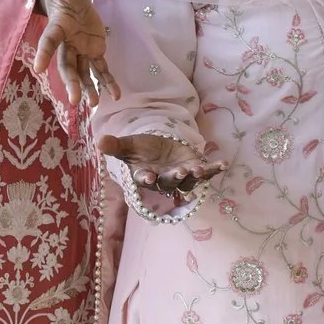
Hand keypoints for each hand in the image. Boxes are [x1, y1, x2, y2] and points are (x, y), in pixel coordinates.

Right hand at [34, 0, 114, 108]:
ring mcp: (80, 49)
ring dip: (88, 87)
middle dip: (71, 82)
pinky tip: (115, 95)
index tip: (38, 69)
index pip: (49, 42)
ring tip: (93, 104)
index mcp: (57, 27)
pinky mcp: (94, 50)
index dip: (44, 54)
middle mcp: (67, 43)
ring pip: (83, 71)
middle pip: (67, 65)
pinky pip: (101, 68)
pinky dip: (108, 81)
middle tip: (73, 100)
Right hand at [96, 131, 224, 196]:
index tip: (147, 176)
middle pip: (169, 181)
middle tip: (179, 172)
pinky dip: (215, 169)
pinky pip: (207, 172)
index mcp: (145, 175)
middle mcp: (164, 179)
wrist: (158, 149)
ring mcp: (181, 176)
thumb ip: (115, 146)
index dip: (146, 178)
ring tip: (200, 168)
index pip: (144, 179)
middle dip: (174, 177)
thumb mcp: (128, 145)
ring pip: (188, 180)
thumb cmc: (141, 150)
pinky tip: (223, 163)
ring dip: (195, 175)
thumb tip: (99, 141)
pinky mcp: (195, 169)